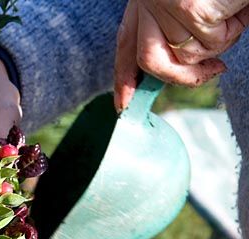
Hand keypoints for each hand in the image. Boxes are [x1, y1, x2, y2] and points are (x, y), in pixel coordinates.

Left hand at [114, 0, 248, 110]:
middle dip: (183, 76)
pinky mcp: (191, 9)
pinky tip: (236, 5)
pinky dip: (234, 28)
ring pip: (190, 54)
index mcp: (145, 1)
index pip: (126, 46)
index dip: (124, 80)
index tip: (123, 106)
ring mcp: (167, 6)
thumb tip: (181, 66)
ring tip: (231, 10)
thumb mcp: (187, 3)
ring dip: (220, 40)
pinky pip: (213, 41)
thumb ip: (174, 31)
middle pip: (151, 62)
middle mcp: (148, 3)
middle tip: (216, 70)